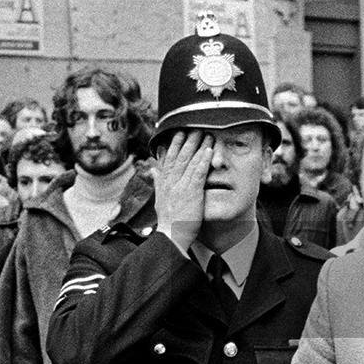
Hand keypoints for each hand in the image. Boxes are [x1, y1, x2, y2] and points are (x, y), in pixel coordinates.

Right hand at [154, 130, 213, 253]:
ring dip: (198, 146)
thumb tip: (153, 169)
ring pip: (190, 161)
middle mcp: (171, 181)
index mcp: (164, 182)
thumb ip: (157, 182)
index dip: (175, 144)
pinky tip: (210, 151)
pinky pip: (198, 173)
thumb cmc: (168, 220)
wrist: (171, 236)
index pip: (169, 159)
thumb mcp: (160, 199)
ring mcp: (181, 186)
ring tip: (206, 133)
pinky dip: (204, 161)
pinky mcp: (192, 193)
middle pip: (180, 156)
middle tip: (195, 127)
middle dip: (188, 140)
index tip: (179, 132)